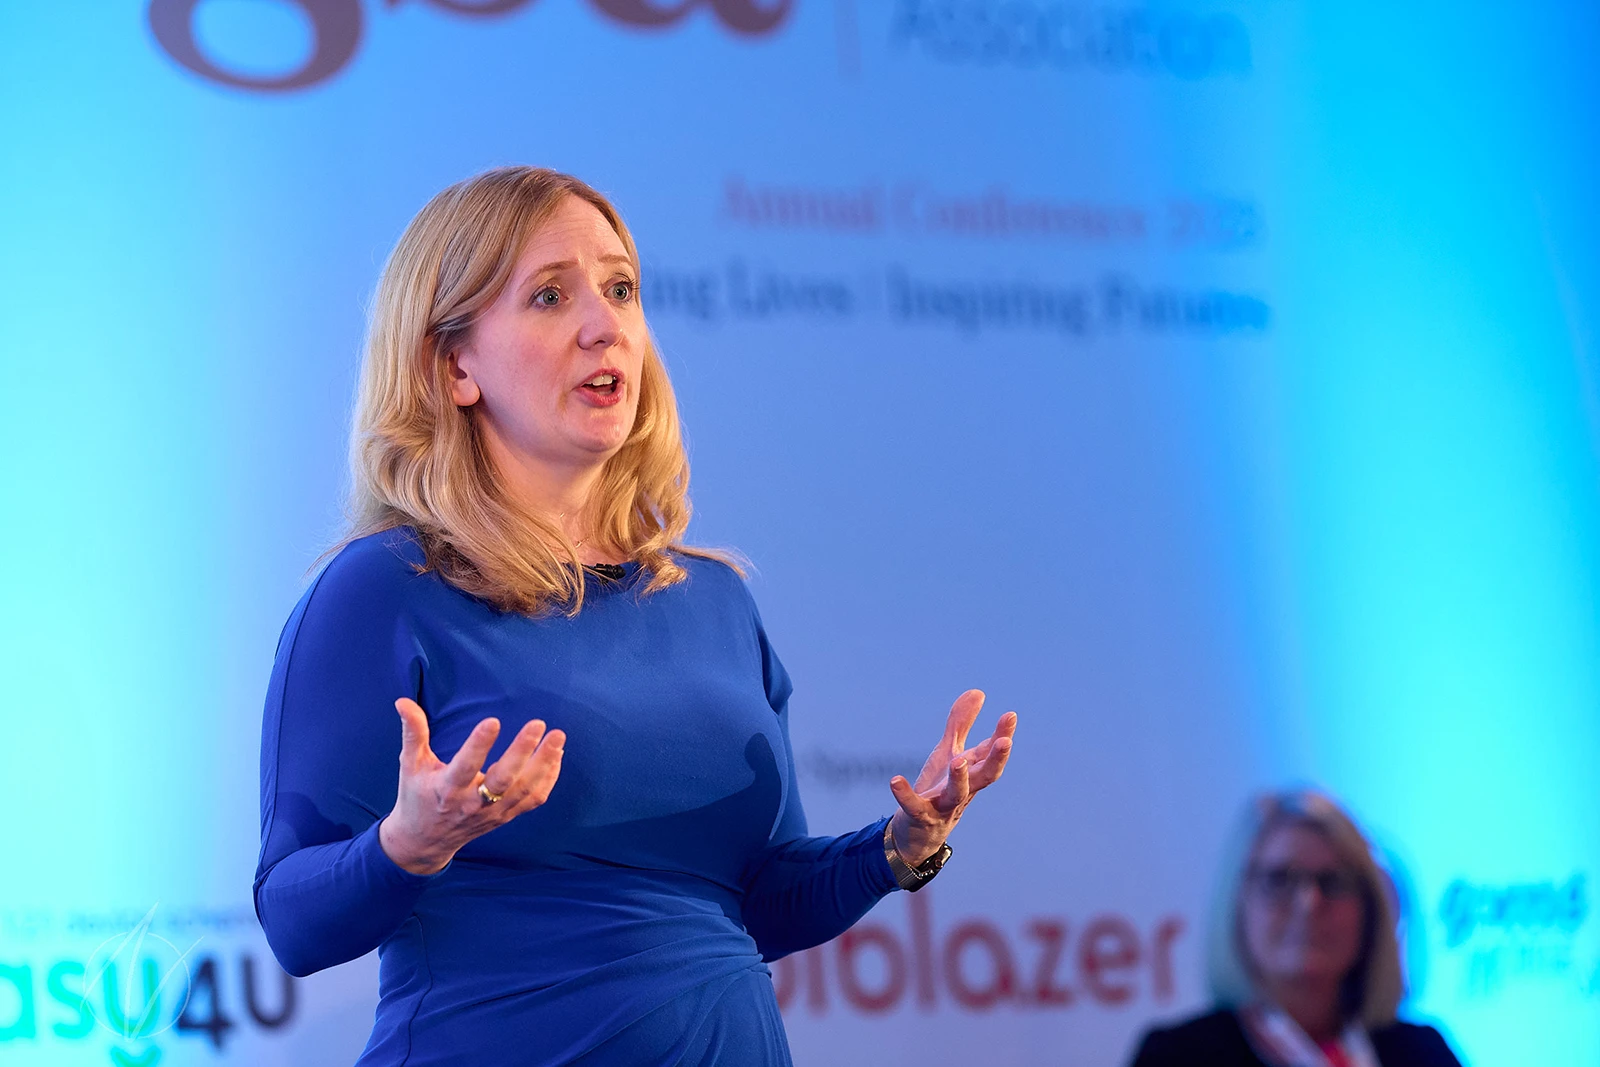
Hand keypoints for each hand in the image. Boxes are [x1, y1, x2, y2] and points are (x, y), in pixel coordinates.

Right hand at [378, 697, 565, 874]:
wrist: (424, 841)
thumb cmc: (416, 796)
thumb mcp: (410, 765)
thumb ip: (413, 733)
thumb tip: (403, 702)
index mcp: (446, 788)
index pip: (464, 766)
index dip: (478, 745)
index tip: (492, 720)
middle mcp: (471, 803)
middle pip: (502, 780)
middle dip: (522, 752)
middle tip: (538, 724)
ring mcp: (491, 813)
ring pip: (523, 791)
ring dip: (543, 764)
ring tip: (557, 738)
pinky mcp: (505, 817)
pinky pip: (533, 801)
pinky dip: (549, 779)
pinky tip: (557, 756)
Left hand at [889, 690, 1014, 866]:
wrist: (918, 832)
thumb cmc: (938, 788)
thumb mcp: (949, 752)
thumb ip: (961, 723)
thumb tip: (978, 692)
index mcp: (971, 772)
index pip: (991, 753)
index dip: (1002, 735)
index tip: (1010, 715)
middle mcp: (964, 789)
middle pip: (985, 776)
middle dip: (996, 759)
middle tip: (1005, 741)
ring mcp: (944, 805)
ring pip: (956, 793)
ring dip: (959, 778)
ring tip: (957, 760)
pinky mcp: (921, 816)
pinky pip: (914, 806)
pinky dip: (905, 794)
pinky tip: (895, 780)